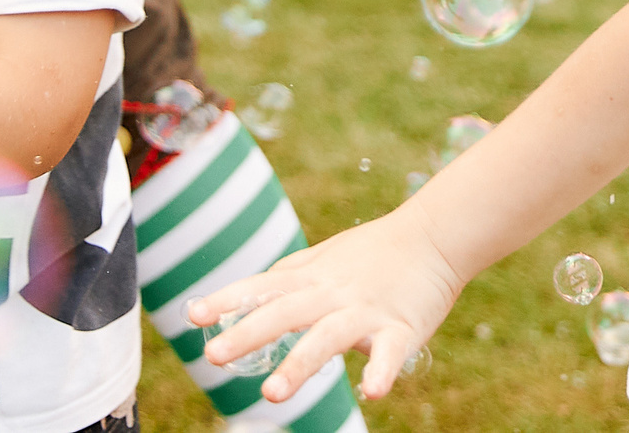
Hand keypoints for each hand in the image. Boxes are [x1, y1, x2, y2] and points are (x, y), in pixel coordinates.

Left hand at [186, 207, 464, 401]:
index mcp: (313, 278)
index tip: (192, 315)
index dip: (228, 300)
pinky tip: (371, 392)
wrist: (436, 236)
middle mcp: (334, 293)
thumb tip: (248, 295)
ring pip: (328, 337)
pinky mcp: (401, 328)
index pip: (263, 287)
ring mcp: (367, 311)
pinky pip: (390, 353)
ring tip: (272, 393)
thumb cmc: (376, 251)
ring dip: (300, 364)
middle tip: (213, 355)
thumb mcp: (326, 258)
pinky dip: (381, 371)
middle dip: (248, 333)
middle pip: (286, 313)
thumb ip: (289, 276)